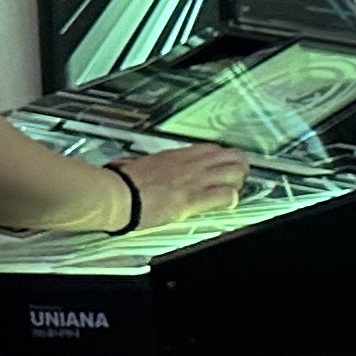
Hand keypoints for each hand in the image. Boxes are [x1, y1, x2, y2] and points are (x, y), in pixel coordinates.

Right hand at [113, 140, 251, 230]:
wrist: (116, 194)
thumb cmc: (121, 183)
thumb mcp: (140, 166)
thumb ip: (147, 165)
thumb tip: (132, 166)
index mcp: (177, 155)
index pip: (213, 149)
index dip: (222, 160)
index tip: (221, 169)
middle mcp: (191, 163)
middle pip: (233, 156)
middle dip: (239, 168)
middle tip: (235, 181)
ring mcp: (194, 179)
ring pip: (235, 173)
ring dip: (238, 184)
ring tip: (232, 193)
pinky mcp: (193, 198)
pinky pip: (225, 194)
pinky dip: (231, 200)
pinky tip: (226, 205)